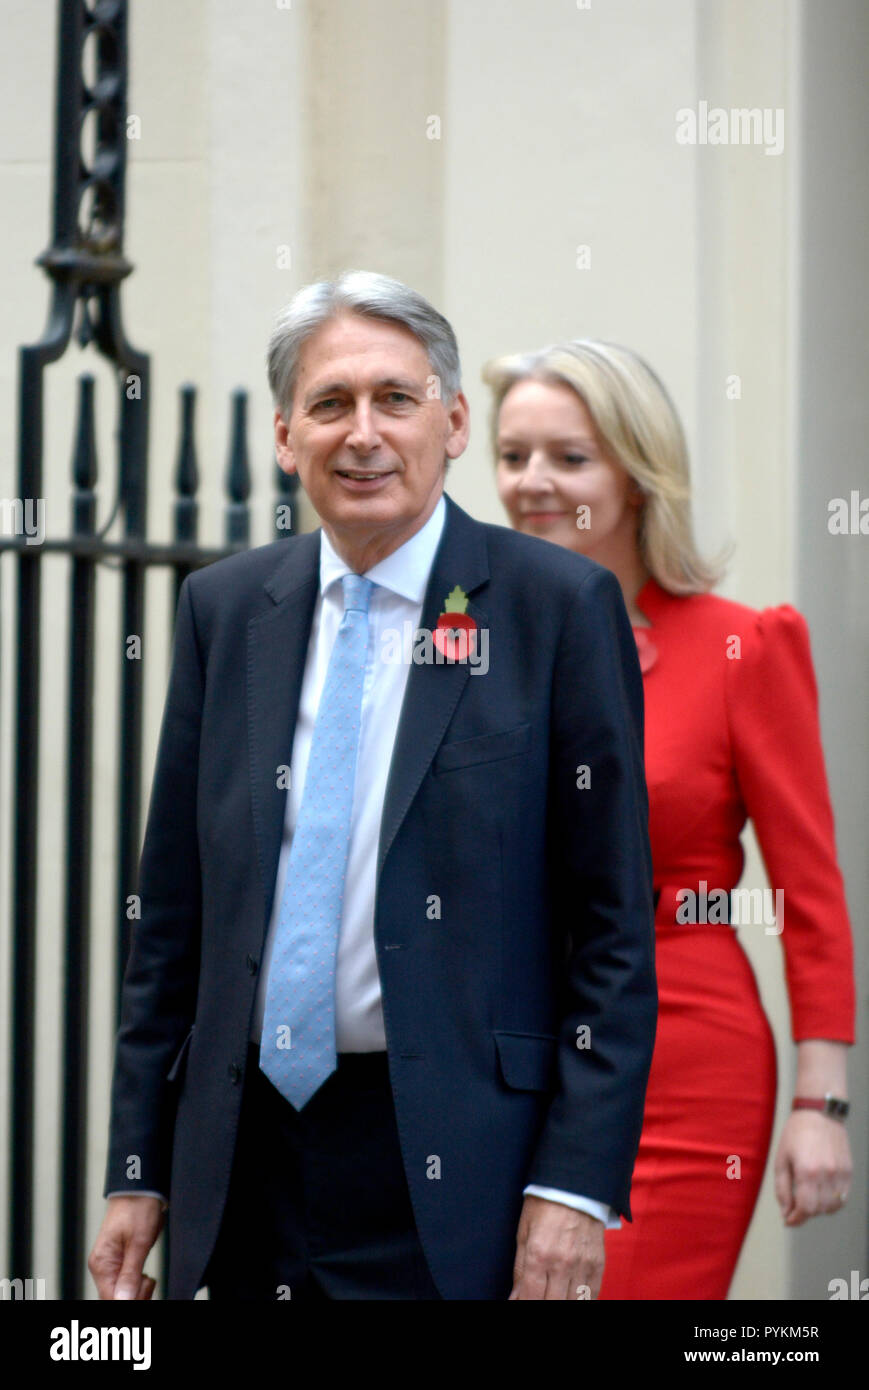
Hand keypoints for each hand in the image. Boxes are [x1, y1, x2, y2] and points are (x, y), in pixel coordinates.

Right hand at [88, 1196, 164, 1299]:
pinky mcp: (120, 1261)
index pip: (111, 1298)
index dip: (131, 1299)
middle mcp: (102, 1267)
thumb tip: (124, 1300)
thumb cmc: (138, 1208)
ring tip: (148, 1277)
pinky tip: (145, 1276)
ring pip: (122, 1293)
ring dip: (137, 1291)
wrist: (141, 1189)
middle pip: (116, 1298)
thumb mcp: (139, 1242)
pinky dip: (137, 1284)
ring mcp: (110, 1264)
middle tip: (149, 1280)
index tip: (147, 1287)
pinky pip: (126, 1283)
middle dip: (135, 1295)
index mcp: (102, 1263)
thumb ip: (130, 1274)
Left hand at [509, 1194, 604, 1299]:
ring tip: (553, 1294)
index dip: (523, 1305)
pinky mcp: (598, 1264)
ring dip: (561, 1301)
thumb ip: (519, 1269)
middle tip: (538, 1295)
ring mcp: (582, 1265)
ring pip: (573, 1303)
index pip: (531, 1298)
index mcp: (538, 1254)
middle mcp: (562, 1263)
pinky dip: (581, 1301)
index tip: (520, 1303)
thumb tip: (515, 1298)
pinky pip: (592, 1295)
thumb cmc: (544, 1205)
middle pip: (552, 1304)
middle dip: (542, 1304)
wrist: (575, 1185)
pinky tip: (571, 1296)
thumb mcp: (523, 1232)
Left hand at [773, 1111, 851, 1225]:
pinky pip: (843, 1199)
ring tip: (808, 1195)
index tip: (788, 1220)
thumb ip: (782, 1189)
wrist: (820, 1113)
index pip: (806, 1209)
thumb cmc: (796, 1134)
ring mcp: (841, 1174)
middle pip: (818, 1210)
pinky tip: (822, 1192)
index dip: (796, 1219)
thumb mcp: (781, 1159)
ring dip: (819, 1208)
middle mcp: (827, 1175)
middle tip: (795, 1202)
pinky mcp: (849, 1172)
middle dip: (804, 1211)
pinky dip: (832, 1202)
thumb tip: (786, 1213)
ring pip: (832, 1207)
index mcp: (807, 1171)